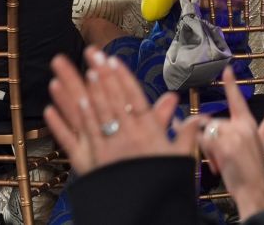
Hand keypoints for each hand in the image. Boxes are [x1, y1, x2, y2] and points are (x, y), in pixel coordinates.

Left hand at [44, 48, 205, 176]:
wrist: (145, 212)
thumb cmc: (163, 185)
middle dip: (101, 74)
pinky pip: (78, 139)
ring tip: (78, 72)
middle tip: (92, 54)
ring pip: (95, 113)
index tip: (114, 60)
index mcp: (149, 132)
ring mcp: (107, 147)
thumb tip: (199, 119)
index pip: (134, 98)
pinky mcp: (91, 163)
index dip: (123, 77)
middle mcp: (127, 135)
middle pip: (112, 99)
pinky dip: (71, 121)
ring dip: (85, 91)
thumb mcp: (181, 159)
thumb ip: (188, 136)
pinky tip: (63, 106)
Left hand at [198, 67, 263, 219]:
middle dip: (211, 140)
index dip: (231, 83)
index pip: (238, 99)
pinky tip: (214, 164)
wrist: (254, 190)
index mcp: (249, 123)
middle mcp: (242, 126)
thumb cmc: (255, 170)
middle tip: (220, 160)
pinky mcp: (225, 146)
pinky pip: (204, 141)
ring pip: (208, 131)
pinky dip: (204, 152)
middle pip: (214, 122)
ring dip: (207, 148)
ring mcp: (233, 135)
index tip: (226, 69)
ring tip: (219, 163)